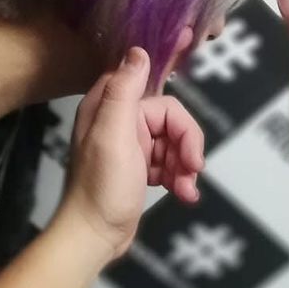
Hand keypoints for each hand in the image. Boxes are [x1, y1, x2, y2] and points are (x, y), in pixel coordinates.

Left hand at [58, 48, 205, 258]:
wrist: (95, 236)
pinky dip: (180, 177)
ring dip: (185, 165)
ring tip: (184, 189)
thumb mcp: (112, 135)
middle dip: (187, 144)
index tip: (190, 65)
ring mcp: (131, 144)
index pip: (154, 86)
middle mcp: (119, 120)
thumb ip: (124, 91)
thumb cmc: (100, 189)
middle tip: (193, 168)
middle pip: (171, 118)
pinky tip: (182, 194)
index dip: (173, 82)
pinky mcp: (140, 166)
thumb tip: (138, 52)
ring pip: (175, 142)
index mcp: (108, 106)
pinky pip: (171, 161)